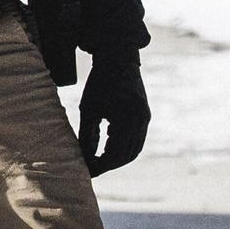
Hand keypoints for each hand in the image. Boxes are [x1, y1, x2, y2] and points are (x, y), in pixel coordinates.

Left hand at [79, 55, 150, 175]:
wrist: (118, 58)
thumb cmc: (99, 82)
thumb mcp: (88, 109)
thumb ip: (87, 135)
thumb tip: (84, 158)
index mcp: (127, 119)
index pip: (115, 154)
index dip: (100, 165)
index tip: (87, 170)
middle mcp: (141, 121)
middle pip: (126, 155)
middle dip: (109, 164)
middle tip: (92, 167)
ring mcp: (145, 119)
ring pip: (134, 150)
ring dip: (117, 158)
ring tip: (98, 159)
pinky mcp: (145, 115)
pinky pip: (137, 139)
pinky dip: (124, 147)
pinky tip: (108, 146)